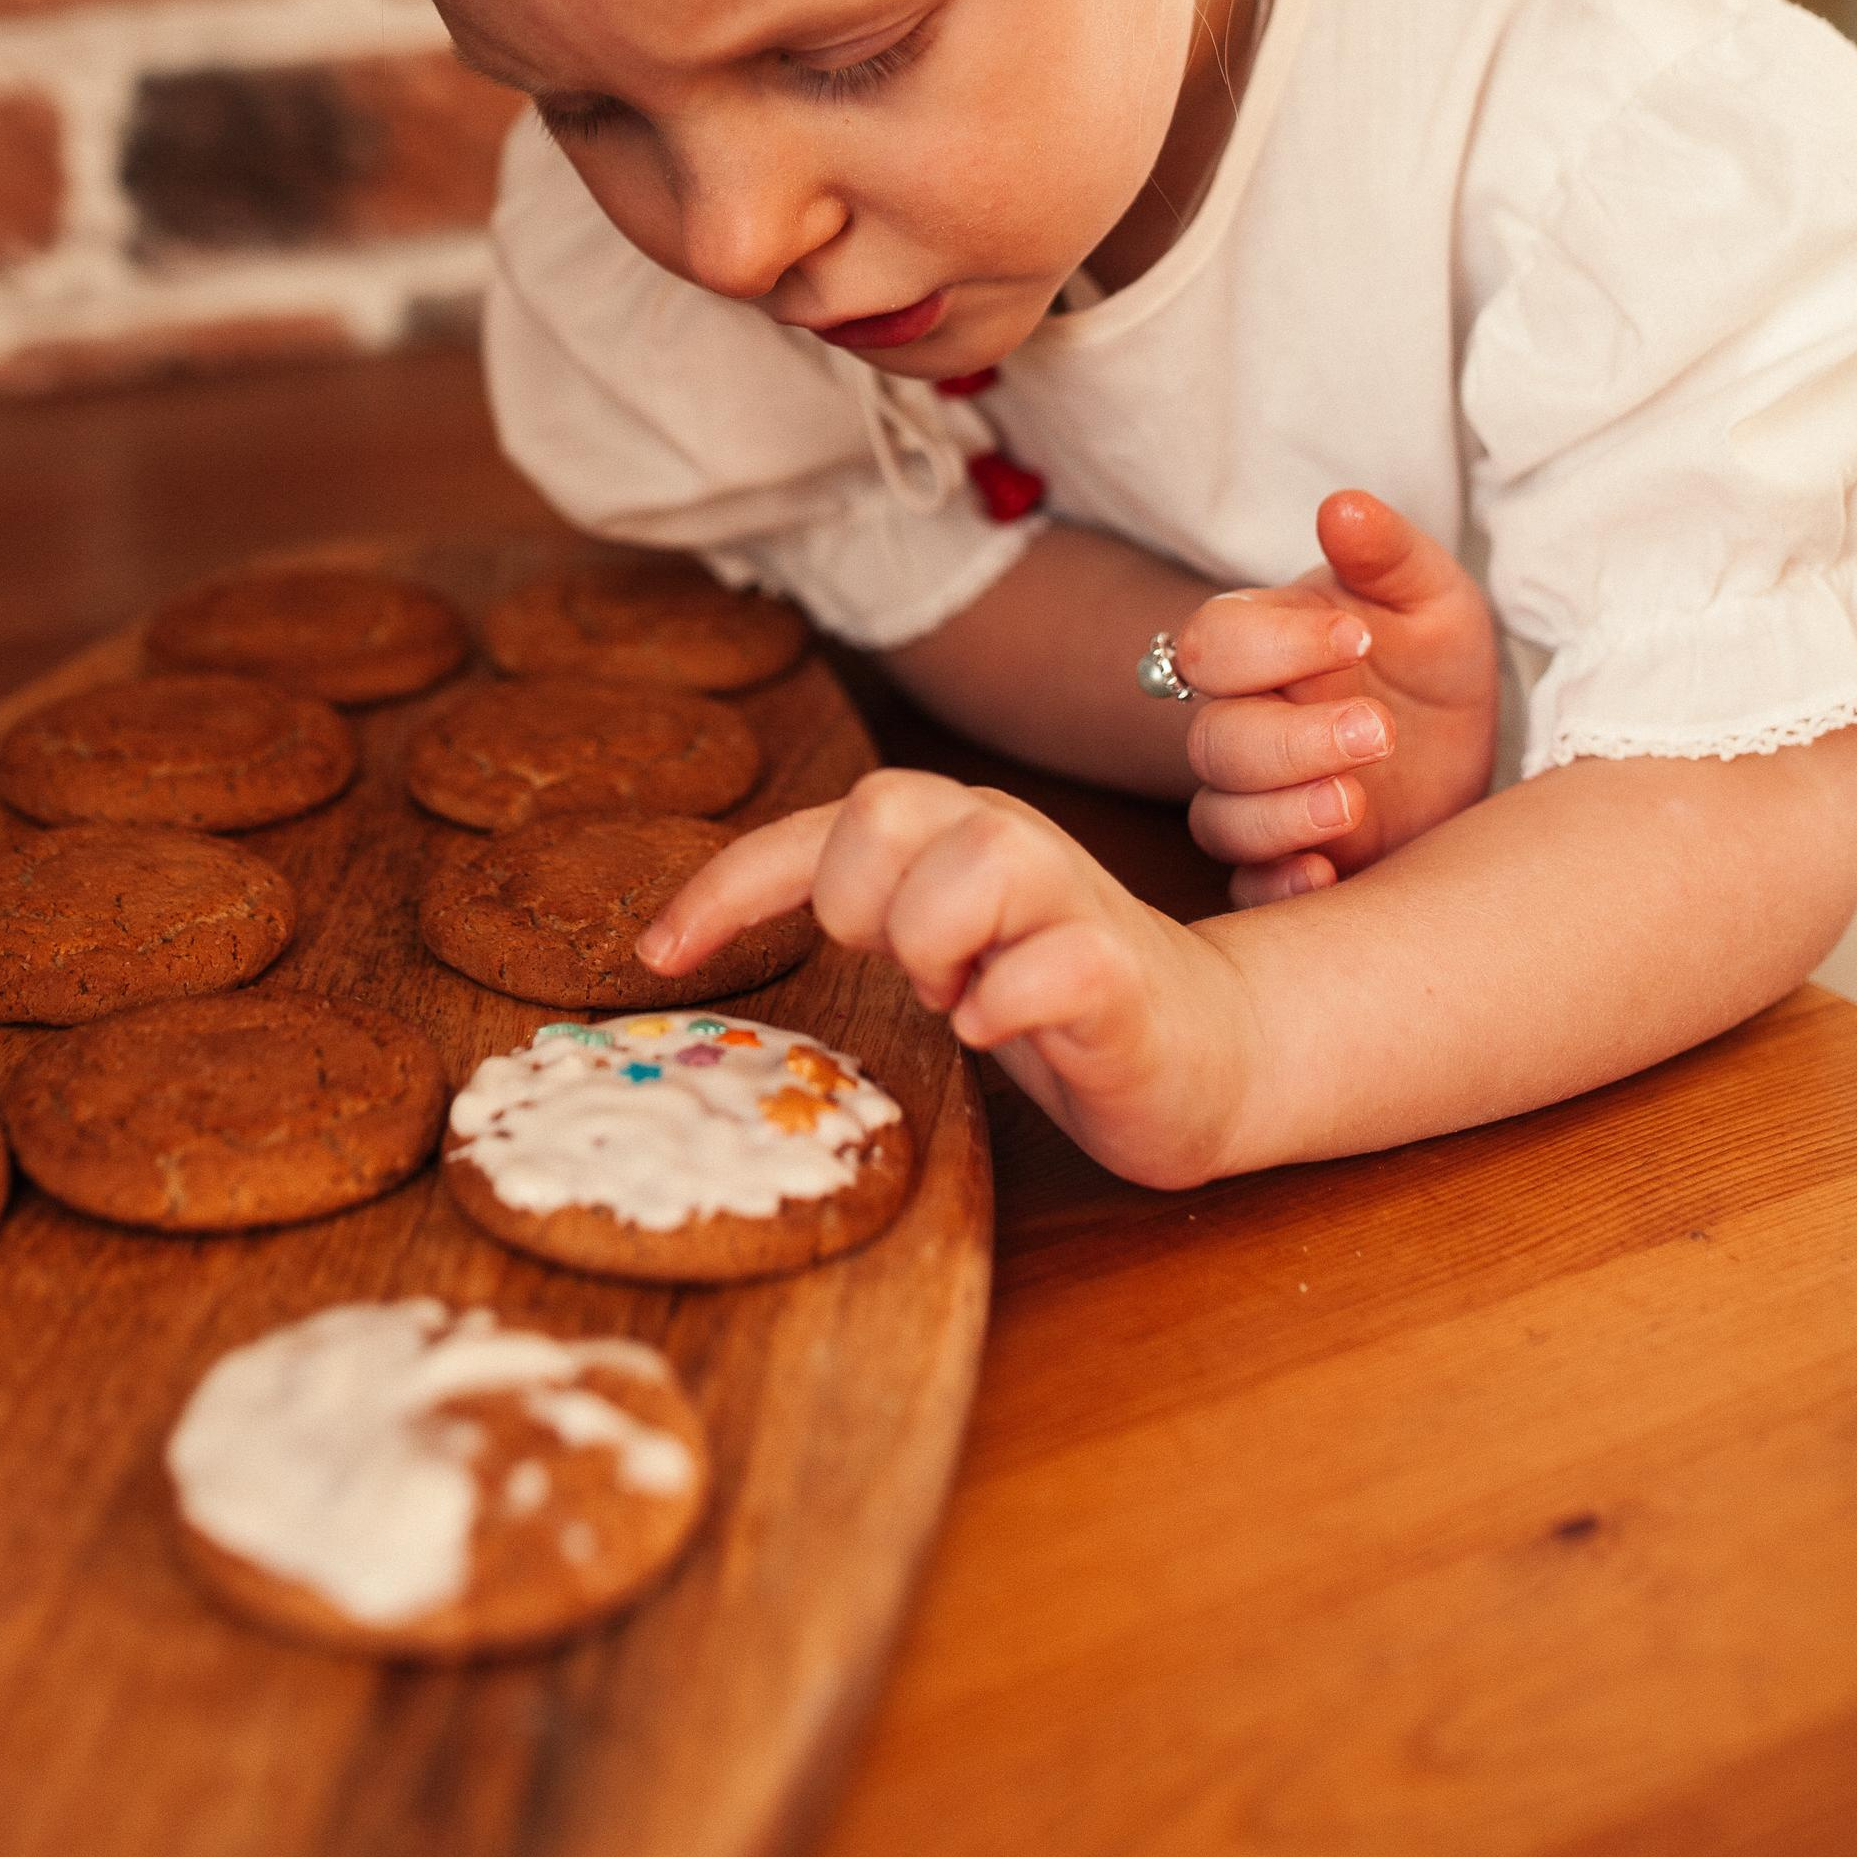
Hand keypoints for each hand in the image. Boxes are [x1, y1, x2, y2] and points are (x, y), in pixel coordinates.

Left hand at [637, 770, 1257, 1189]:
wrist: (1199, 1050)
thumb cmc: (1044, 994)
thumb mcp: (930, 943)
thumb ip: (857, 909)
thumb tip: (706, 929)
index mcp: (947, 829)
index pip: (812, 829)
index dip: (724, 887)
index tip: (656, 954)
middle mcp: (1003, 837)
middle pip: (883, 806)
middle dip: (858, 903)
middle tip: (902, 971)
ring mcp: (1070, 894)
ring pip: (972, 864)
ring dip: (937, 950)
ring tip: (961, 998)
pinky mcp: (1118, 968)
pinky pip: (1043, 967)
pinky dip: (1004, 1008)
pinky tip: (1005, 1030)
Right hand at [1172, 489, 1497, 908]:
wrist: (1466, 754)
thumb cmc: (1431, 662)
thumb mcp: (1432, 598)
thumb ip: (1386, 553)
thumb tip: (1341, 506)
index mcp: (1261, 649)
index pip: (1215, 643)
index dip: (1275, 645)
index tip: (1362, 637)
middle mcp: (1243, 726)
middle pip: (1215, 740)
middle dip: (1291, 740)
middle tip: (1378, 731)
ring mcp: (1257, 802)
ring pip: (1220, 818)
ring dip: (1279, 815)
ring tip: (1352, 805)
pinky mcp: (1285, 867)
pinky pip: (1247, 891)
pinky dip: (1276, 887)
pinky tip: (1323, 875)